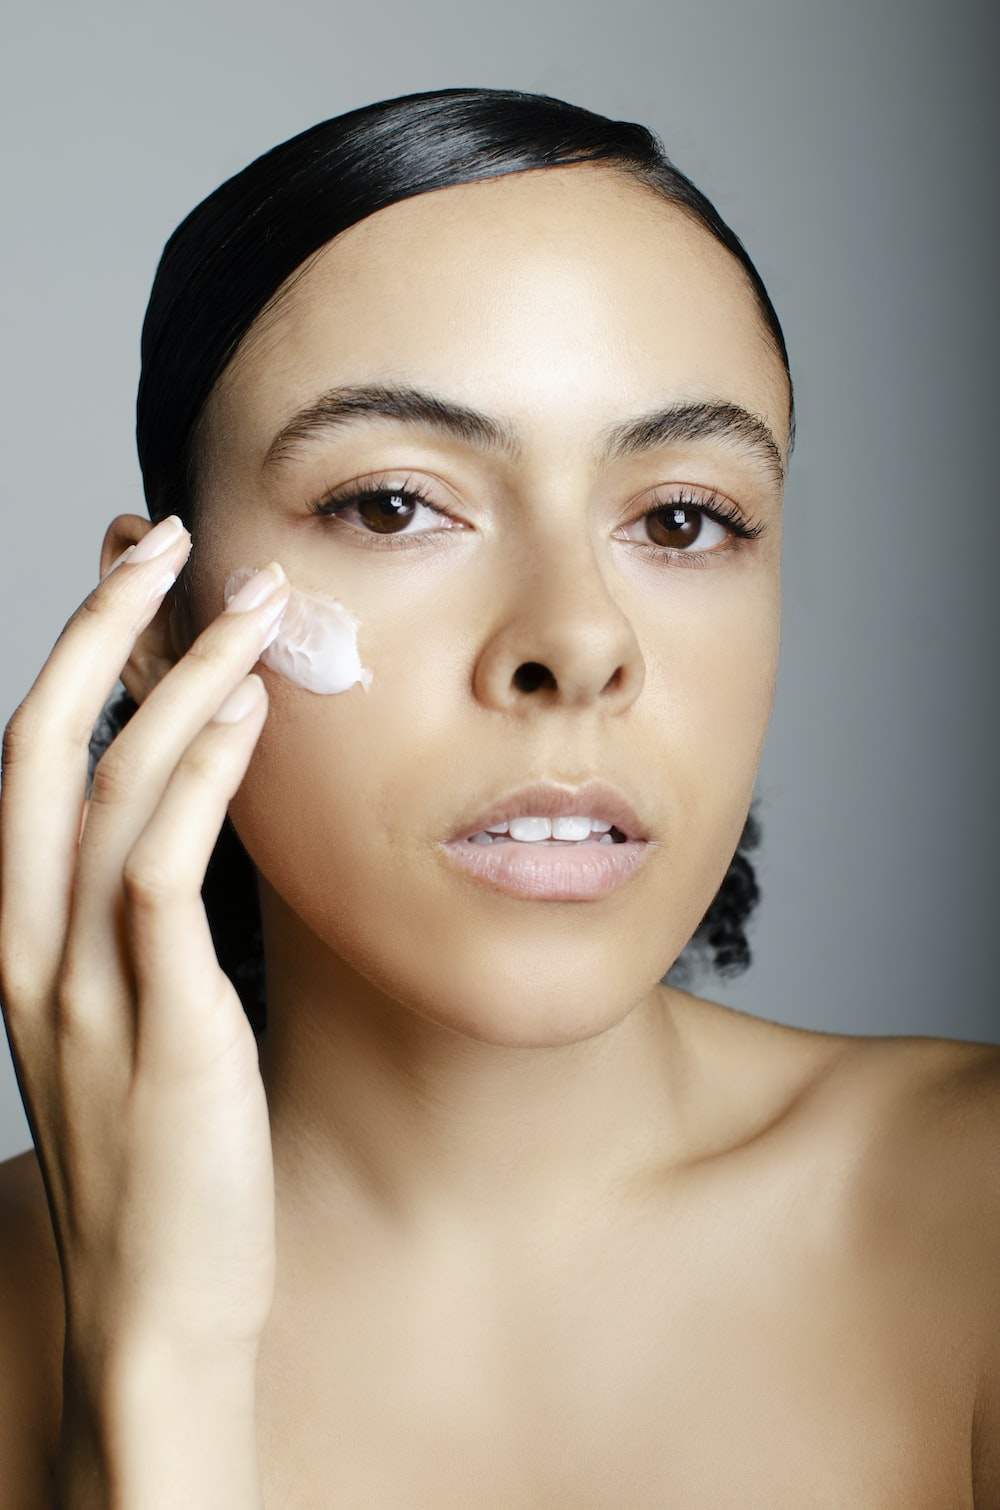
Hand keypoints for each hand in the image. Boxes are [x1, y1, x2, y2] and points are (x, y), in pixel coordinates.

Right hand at [0, 516, 289, 1502]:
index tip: (135, 579)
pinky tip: (249, 715)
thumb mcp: (136, 1019)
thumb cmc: (168, 1156)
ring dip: (177, 680)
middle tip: (169, 538)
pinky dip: (198, 781)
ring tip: (247, 603)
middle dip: (99, 628)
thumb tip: (194, 813)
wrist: (163, 1307)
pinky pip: (162, 875)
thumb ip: (145, 919)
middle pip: (42, 747)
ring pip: (110, 791)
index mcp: (26, 942)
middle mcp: (35, 950)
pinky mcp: (162, 1026)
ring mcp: (89, 988)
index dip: (77, 657)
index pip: (31, 764)